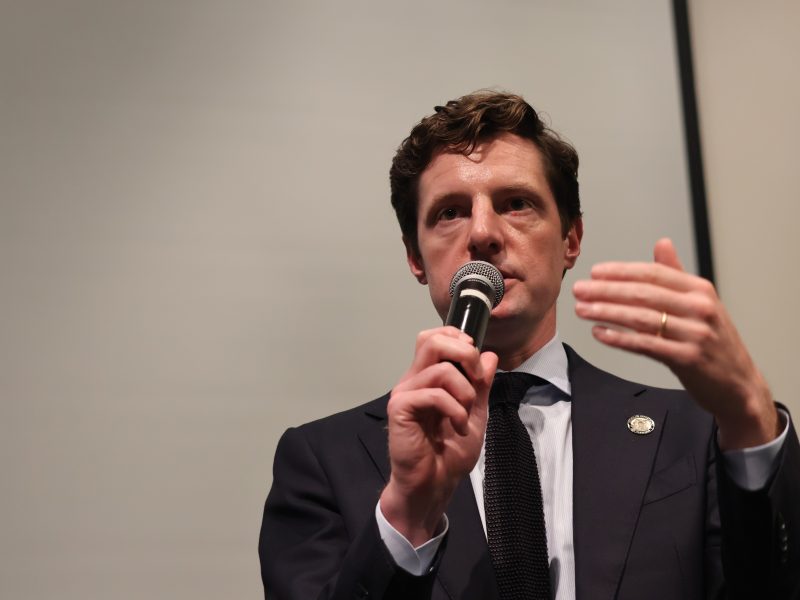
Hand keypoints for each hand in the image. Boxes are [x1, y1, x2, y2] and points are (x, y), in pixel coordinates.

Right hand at [380, 326, 497, 545]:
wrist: (434, 485)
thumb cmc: (448, 454)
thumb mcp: (476, 414)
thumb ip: (481, 385)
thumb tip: (489, 356)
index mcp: (428, 377)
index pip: (435, 337)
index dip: (458, 339)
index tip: (476, 363)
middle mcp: (413, 380)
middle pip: (431, 340)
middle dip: (464, 353)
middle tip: (477, 378)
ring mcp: (405, 393)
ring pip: (439, 368)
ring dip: (465, 391)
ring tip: (466, 415)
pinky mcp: (400, 409)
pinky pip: (433, 393)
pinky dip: (454, 408)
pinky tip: (458, 426)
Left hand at [572, 238, 779, 449]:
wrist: (739, 384)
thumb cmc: (714, 342)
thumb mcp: (701, 303)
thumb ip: (677, 275)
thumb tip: (661, 243)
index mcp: (700, 290)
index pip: (653, 273)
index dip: (621, 271)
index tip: (594, 272)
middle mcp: (700, 308)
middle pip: (643, 293)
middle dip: (606, 290)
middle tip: (579, 290)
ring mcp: (695, 334)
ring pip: (640, 318)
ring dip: (606, 312)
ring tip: (582, 309)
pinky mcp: (688, 358)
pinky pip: (645, 345)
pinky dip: (619, 338)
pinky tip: (599, 333)